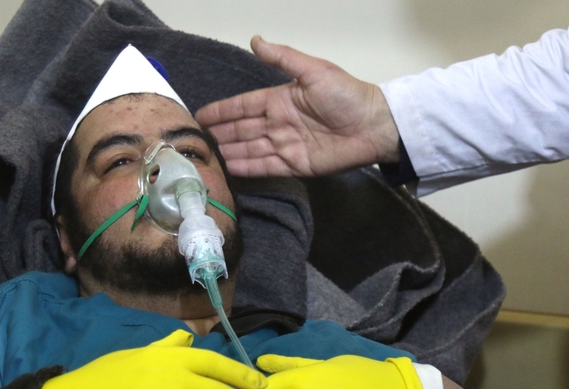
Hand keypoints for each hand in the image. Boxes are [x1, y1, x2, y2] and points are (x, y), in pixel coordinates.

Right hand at [196, 36, 400, 177]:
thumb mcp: (313, 70)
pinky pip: (265, 166)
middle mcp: (278, 123)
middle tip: (194, 141)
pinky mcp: (294, 165)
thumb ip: (282, 58)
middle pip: (242, 129)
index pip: (243, 106)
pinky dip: (246, 168)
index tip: (199, 116)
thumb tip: (255, 40)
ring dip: (228, 152)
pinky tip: (228, 169)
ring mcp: (285, 145)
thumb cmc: (346, 95)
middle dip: (219, 134)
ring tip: (205, 157)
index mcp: (280, 100)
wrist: (374, 125)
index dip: (222, 111)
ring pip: (249, 149)